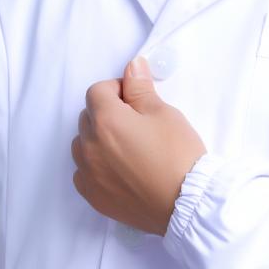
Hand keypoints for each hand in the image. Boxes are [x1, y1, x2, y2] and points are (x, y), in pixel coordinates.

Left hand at [71, 56, 206, 235]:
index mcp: (106, 120)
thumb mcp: (164, 113)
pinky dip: (95, 166)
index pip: (97, 91)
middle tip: (136, 125)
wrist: (186, 203)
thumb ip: (140, 88)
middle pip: (87, 117)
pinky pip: (83, 172)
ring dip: (97, 140)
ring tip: (126, 148)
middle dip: (106, 114)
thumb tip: (132, 65)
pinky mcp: (93, 195)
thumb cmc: (178, 154)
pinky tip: (118, 170)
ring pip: (82, 144)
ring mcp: (88, 173)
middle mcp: (89, 146)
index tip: (135, 100)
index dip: (117, 90)